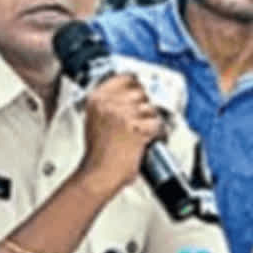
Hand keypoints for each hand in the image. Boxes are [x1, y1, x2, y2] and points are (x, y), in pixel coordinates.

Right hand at [76, 74, 160, 197]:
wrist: (99, 173)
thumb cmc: (99, 152)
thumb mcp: (95, 119)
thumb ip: (109, 102)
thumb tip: (131, 90)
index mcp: (97, 99)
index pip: (126, 78)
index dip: (137, 86)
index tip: (140, 91)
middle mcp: (109, 104)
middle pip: (142, 92)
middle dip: (144, 106)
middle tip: (139, 120)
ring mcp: (123, 115)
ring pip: (151, 108)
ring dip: (150, 121)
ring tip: (140, 132)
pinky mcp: (137, 128)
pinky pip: (156, 124)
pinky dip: (156, 133)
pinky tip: (146, 140)